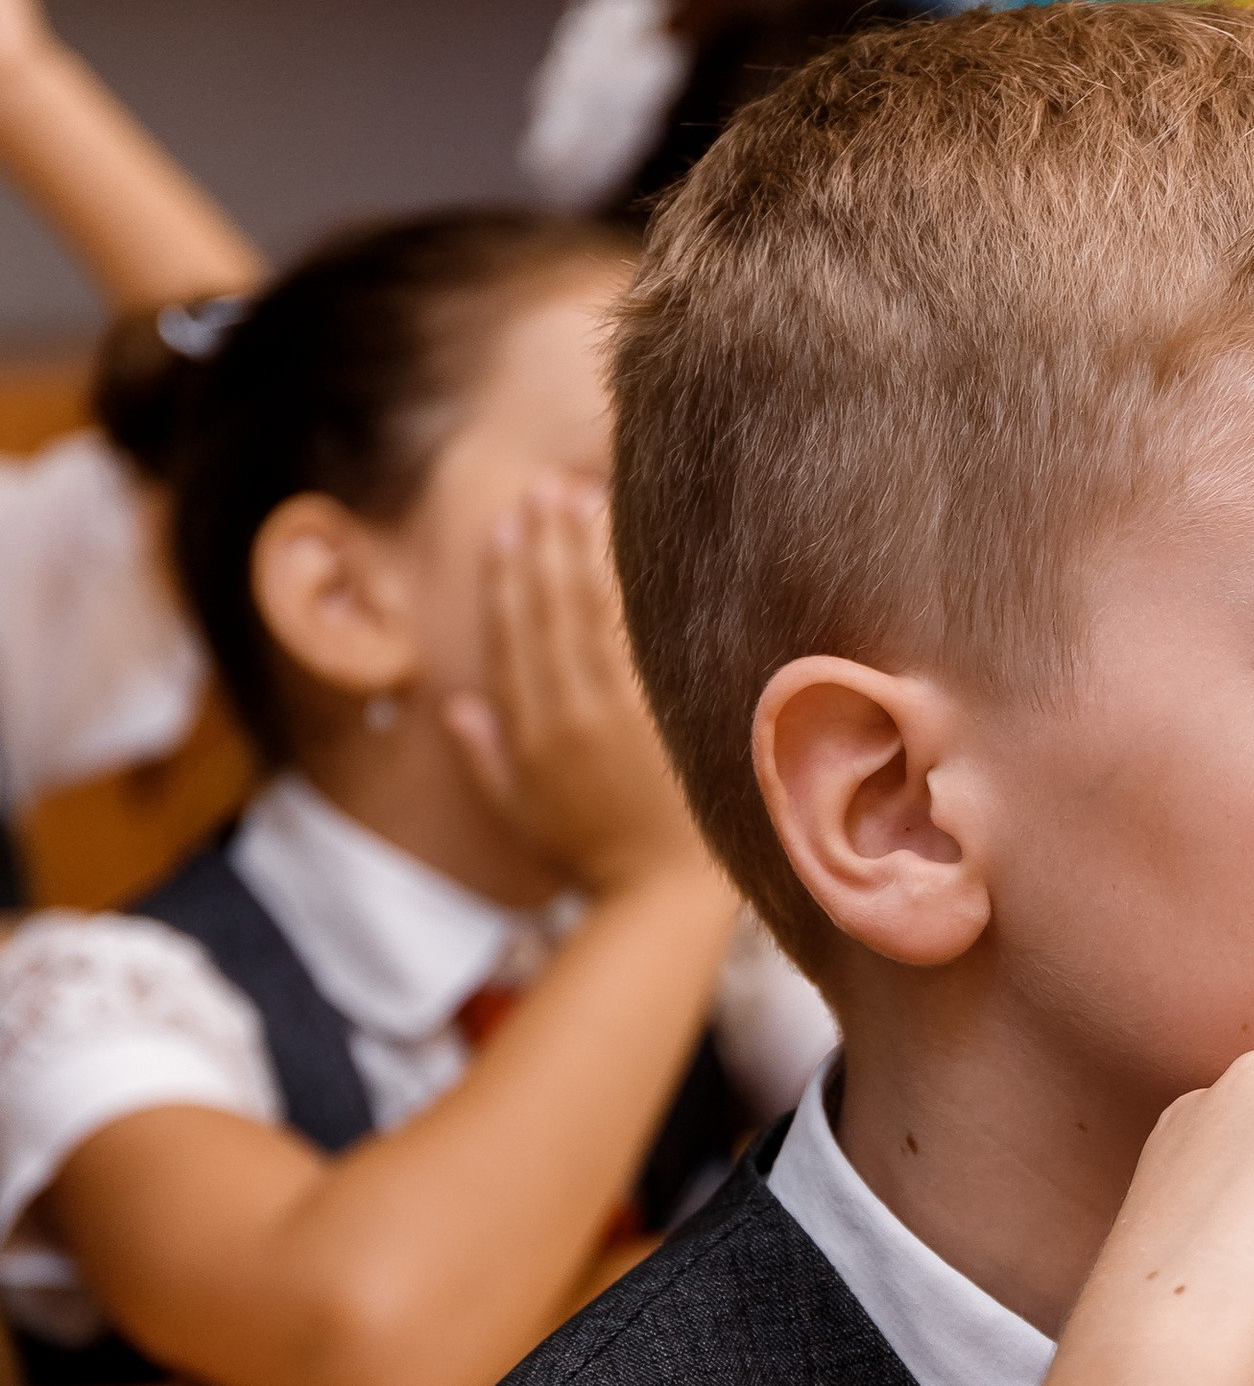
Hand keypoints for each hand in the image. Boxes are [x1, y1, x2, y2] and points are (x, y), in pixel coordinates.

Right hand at [443, 478, 717, 901]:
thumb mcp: (520, 816)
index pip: (512, 636)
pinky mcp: (663, 710)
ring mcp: (618, 709)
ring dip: (583, 549)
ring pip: (592, 610)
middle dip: (543, 545)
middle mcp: (567, 711)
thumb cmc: (594, 858)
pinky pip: (642, 632)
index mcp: (528, 733)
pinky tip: (632, 545)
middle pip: (549, 609)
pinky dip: (632, 586)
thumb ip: (484, 759)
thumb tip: (457, 706)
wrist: (661, 894)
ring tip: (581, 498)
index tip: (506, 530)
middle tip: (544, 491)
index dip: (506, 579)